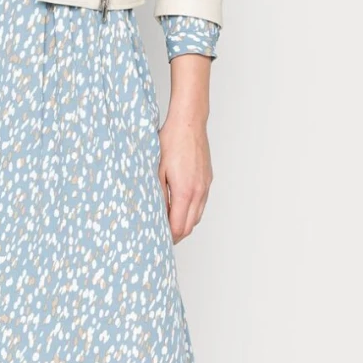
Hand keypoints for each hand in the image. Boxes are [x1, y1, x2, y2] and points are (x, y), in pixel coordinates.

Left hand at [157, 71, 212, 241]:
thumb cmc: (170, 142)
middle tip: (161, 237)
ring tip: (170, 225)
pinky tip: (180, 208)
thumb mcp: (156, 170)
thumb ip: (157, 194)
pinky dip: (192, 211)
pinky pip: (201, 204)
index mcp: (185, 191)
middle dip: (176, 235)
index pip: (179, 226)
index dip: (168, 237)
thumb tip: (154, 214)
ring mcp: (205, 186)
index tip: (157, 239)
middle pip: (190, 225)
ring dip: (185, 224)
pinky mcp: (208, 180)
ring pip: (197, 216)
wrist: (189, 123)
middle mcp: (198, 191)